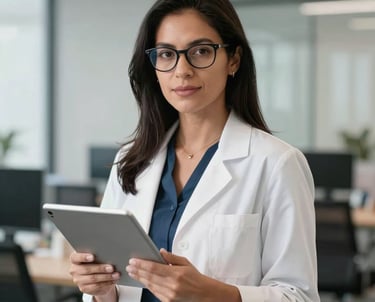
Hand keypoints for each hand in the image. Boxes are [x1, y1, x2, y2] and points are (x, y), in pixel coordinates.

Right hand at [69, 252, 119, 299]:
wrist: (96, 277)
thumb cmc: (97, 262)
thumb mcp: (96, 257)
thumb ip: (99, 255)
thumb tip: (109, 254)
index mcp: (75, 259)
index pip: (75, 257)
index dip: (83, 257)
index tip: (92, 256)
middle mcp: (74, 269)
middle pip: (87, 269)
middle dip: (100, 268)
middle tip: (111, 267)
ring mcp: (78, 280)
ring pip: (93, 278)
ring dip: (106, 277)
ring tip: (116, 275)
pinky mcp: (84, 288)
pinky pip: (96, 286)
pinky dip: (106, 283)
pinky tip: (113, 280)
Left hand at [126, 249, 240, 301]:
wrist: (204, 294)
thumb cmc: (196, 278)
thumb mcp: (186, 263)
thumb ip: (172, 257)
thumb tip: (161, 252)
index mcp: (176, 274)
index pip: (154, 268)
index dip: (141, 264)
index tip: (133, 261)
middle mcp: (172, 285)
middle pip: (149, 277)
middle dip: (138, 271)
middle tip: (129, 266)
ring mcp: (169, 295)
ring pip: (150, 285)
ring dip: (140, 278)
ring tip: (133, 272)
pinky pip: (154, 293)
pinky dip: (148, 286)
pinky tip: (143, 281)